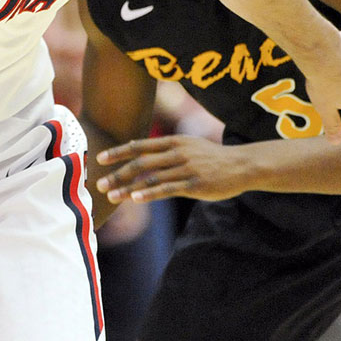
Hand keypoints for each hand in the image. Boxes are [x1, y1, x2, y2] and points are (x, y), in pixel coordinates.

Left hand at [96, 134, 254, 202]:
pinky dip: (148, 193)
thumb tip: (141, 156)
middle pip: (140, 162)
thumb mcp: (189, 146)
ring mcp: (185, 168)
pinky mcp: (194, 184)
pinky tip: (135, 198)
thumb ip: (166, 150)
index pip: (140, 145)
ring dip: (127, 187)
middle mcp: (177, 152)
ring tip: (111, 195)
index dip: (118, 152)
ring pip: (150, 178)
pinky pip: (167, 188)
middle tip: (99, 184)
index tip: (100, 159)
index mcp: (174, 141)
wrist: (241, 165)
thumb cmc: (211, 158)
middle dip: (117, 173)